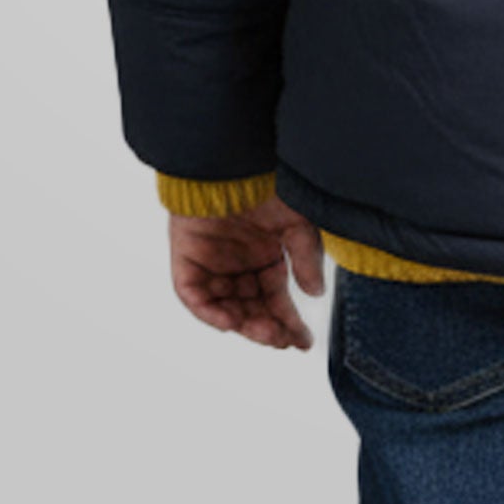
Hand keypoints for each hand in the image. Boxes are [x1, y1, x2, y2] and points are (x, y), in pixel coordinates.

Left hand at [168, 192, 326, 349]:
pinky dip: (210, 312)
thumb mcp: (296, 222)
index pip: (276, 301)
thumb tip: (316, 292)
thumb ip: (306, 257)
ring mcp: (212, 267)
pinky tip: (231, 321)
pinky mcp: (187, 262)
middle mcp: (239, 268)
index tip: (303, 342)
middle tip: (282, 340)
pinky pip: (196, 297)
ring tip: (264, 332)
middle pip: (252, 310)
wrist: (231, 162)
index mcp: (265, 259)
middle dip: (268, 328)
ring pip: (227, 308)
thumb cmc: (266, 183)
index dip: (289, 323)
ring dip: (244, 324)